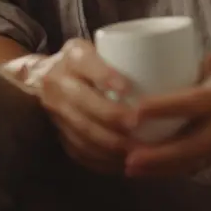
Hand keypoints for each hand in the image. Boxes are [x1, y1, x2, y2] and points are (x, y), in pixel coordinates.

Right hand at [31, 39, 137, 174]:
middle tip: (138, 126)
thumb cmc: (85, 61)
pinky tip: (122, 164)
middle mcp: (58, 82)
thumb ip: (125, 56)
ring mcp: (55, 111)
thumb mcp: (98, 46)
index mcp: (73, 56)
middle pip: (84, 102)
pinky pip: (79, 151)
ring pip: (82, 132)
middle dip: (111, 117)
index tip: (127, 88)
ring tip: (136, 151)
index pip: (86, 64)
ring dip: (110, 145)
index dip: (105, 76)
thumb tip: (171, 66)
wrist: (39, 78)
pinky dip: (102, 160)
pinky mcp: (57, 134)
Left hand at [124, 52, 210, 178]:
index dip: (161, 108)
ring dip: (158, 168)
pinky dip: (166, 171)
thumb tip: (145, 66)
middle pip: (188, 146)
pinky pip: (190, 166)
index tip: (134, 111)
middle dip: (158, 156)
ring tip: (129, 167)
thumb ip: (183, 66)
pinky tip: (144, 171)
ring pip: (187, 163)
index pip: (188, 105)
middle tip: (129, 158)